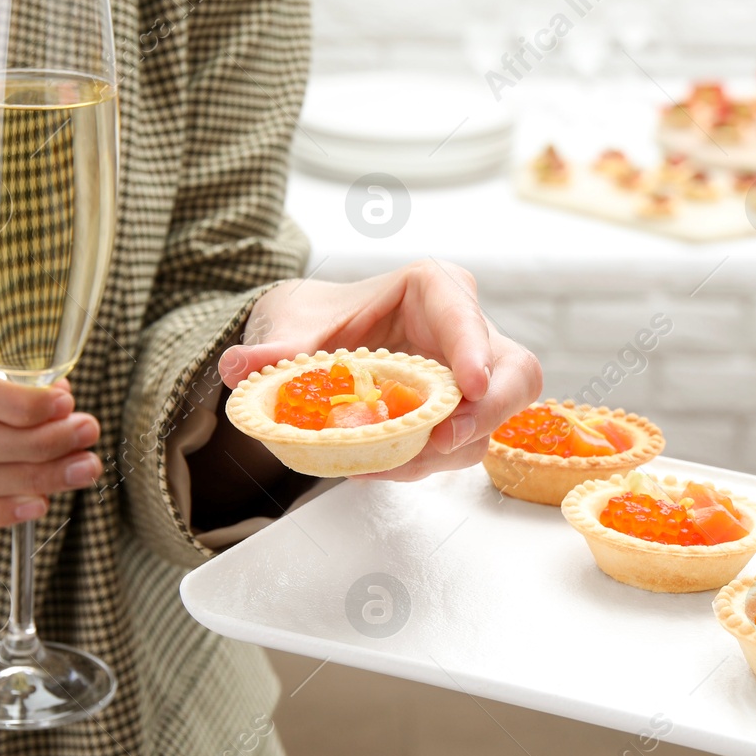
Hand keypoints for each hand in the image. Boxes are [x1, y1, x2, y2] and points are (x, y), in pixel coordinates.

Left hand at [217, 260, 542, 480]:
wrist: (313, 344)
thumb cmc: (315, 320)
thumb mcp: (290, 327)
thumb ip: (273, 349)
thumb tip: (242, 368)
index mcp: (432, 291)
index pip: (465, 314)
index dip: (475, 349)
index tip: (467, 386)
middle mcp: (465, 331)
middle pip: (513, 372)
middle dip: (487, 412)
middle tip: (443, 441)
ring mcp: (472, 376)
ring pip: (491, 419)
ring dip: (443, 451)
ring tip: (382, 463)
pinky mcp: (463, 414)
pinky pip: (465, 445)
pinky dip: (426, 462)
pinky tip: (381, 464)